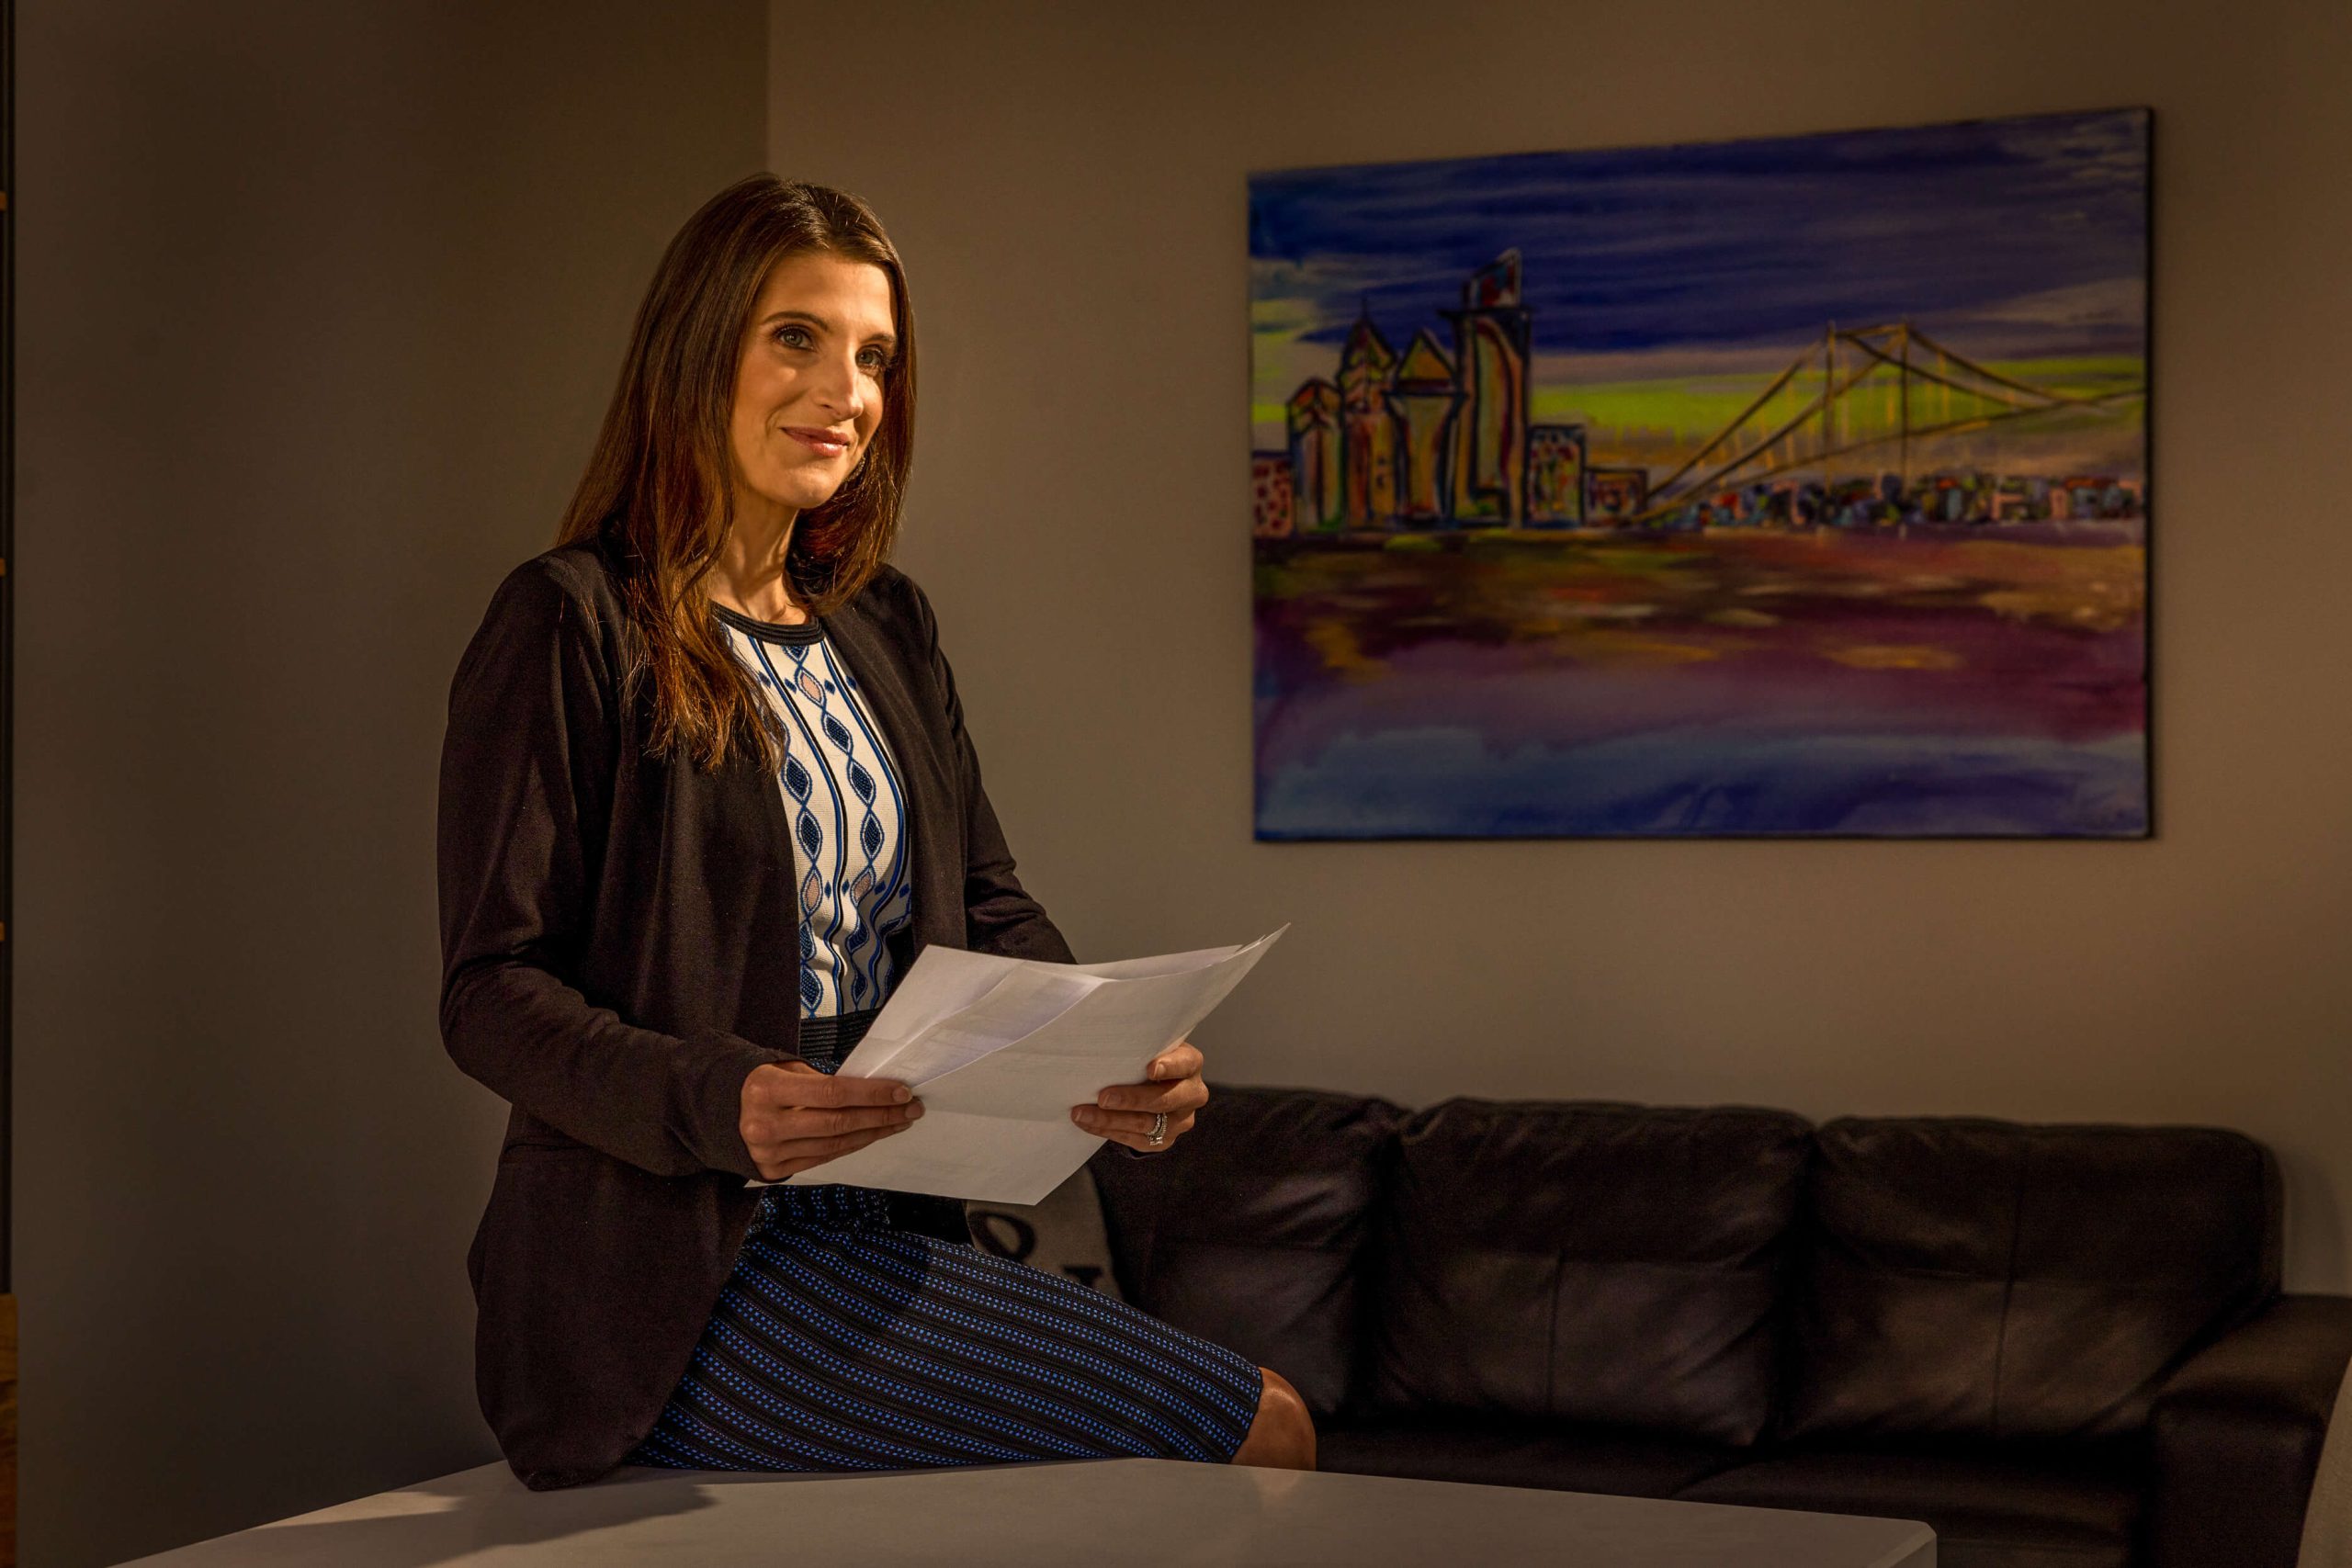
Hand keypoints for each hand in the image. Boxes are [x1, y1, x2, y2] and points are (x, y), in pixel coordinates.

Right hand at [739, 1061, 922, 1180]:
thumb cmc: (759, 1083)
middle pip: (838, 1123)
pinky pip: (824, 1158)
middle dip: (881, 1115)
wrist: (717, 1113)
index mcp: (767, 1089)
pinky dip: (852, 1146)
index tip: (902, 1091)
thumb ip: (820, 1082)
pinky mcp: (773, 1170)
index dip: (871, 1094)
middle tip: (912, 1108)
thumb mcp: (783, 1070)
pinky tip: (872, 1135)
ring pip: (835, 1145)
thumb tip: (870, 1091)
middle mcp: (766, 1125)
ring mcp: (769, 1152)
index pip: (831, 1093)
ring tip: (900, 1121)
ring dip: (873, 1133)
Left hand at [1072, 1039, 1207, 1152]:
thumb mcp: (1151, 1047)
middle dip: (1130, 1099)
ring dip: (1109, 1119)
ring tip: (1082, 1113)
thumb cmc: (1146, 1060)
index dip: (1169, 1067)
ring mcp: (1180, 1121)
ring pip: (1145, 1124)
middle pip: (1164, 1100)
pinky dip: (1108, 1131)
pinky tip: (1088, 1123)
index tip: (1150, 1068)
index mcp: (1191, 1064)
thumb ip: (1139, 1044)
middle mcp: (1192, 1094)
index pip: (1185, 1064)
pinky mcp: (1165, 1140)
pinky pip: (1135, 1140)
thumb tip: (1101, 1035)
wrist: (1153, 1086)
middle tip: (1102, 1097)